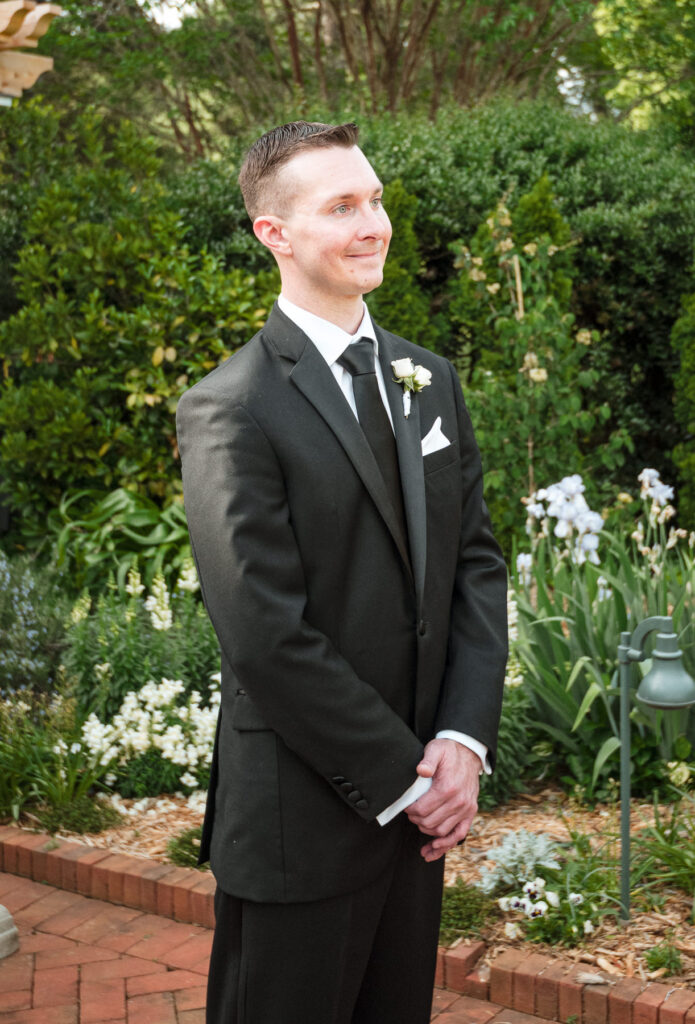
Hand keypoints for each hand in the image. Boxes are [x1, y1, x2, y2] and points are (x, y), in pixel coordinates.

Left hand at [406, 738, 479, 861]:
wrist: (468, 753)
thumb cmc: (448, 752)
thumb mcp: (436, 749)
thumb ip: (428, 760)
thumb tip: (421, 770)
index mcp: (448, 788)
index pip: (423, 810)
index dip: (410, 811)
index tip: (405, 807)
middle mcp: (459, 802)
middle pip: (430, 823)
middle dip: (416, 821)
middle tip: (410, 814)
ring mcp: (466, 809)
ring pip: (442, 832)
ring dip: (428, 833)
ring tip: (418, 827)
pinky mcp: (470, 813)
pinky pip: (459, 835)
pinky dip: (446, 845)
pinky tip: (432, 850)